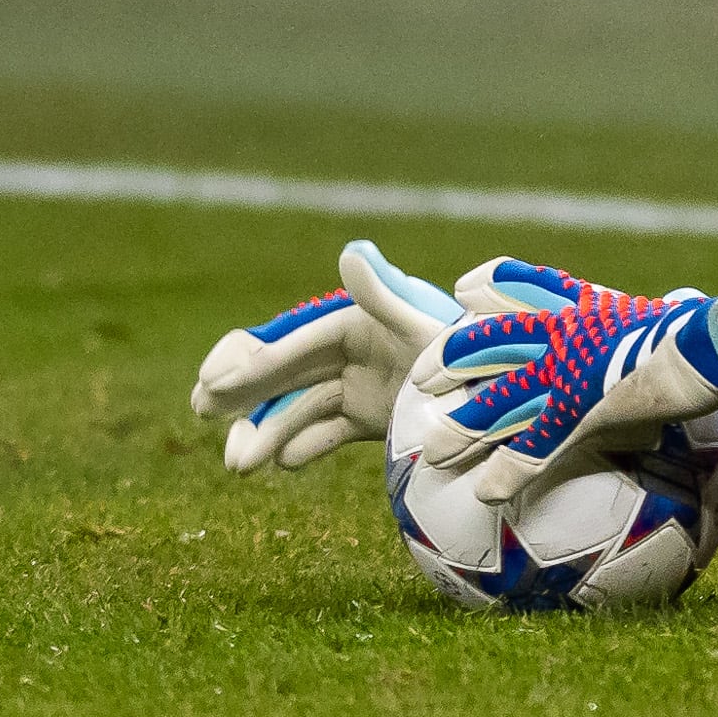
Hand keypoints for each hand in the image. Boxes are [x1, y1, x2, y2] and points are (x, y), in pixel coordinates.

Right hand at [192, 247, 607, 472]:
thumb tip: (350, 251)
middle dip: (242, 396)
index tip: (211, 386)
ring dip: (266, 432)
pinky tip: (281, 464)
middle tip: (199, 413)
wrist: (518, 400)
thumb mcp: (429, 329)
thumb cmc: (473, 357)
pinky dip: (303, 445)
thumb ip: (386, 297)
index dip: (252, 365)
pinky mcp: (375, 415)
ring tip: (239, 465)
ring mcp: (363, 384)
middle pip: (284, 374)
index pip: (294, 344)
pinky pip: (327, 430)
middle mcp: (356, 350)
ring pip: (299, 408)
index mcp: (360, 322)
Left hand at [415, 281, 717, 503]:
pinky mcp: (575, 410)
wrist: (705, 348)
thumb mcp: (674, 312)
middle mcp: (557, 333)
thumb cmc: (699, 331)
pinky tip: (486, 494)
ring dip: (462, 428)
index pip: (516, 280)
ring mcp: (561, 373)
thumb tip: (687, 305)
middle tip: (421, 380)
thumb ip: (666, 312)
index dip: (486, 287)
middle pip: (486, 341)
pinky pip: (531, 447)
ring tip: (432, 452)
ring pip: (496, 400)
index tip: (464, 292)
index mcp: (578, 304)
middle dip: (447, 360)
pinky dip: (507, 472)